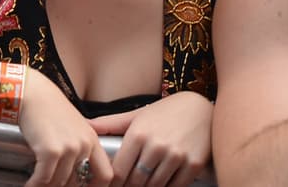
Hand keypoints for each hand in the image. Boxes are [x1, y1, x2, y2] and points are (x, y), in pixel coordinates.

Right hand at [18, 70, 112, 186]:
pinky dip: (34, 184)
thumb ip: (79, 145)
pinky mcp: (50, 151)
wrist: (31, 93)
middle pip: (76, 182)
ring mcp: (68, 148)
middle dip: (62, 186)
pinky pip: (43, 178)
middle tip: (51, 185)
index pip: (105, 174)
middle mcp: (83, 145)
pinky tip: (30, 185)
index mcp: (91, 139)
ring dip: (46, 186)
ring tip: (37, 184)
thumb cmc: (48, 107)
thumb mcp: (73, 124)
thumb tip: (74, 169)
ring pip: (58, 182)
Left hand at [88, 92, 211, 186]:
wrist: (201, 108)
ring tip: (142, 183)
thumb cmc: (165, 112)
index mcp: (138, 133)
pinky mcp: (194, 165)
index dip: (113, 182)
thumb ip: (110, 124)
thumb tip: (85, 125)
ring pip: (155, 186)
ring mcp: (177, 156)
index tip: (110, 184)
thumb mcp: (136, 115)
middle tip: (125, 186)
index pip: (118, 169)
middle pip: (136, 180)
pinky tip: (161, 183)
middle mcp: (156, 145)